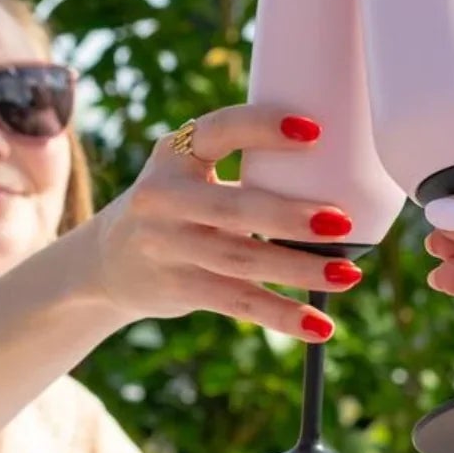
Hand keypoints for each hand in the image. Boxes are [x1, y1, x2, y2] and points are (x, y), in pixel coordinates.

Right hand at [95, 104, 359, 340]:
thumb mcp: (188, 173)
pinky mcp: (178, 287)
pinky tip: (320, 325)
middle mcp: (163, 197)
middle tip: (343, 221)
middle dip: (290, 216)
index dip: (263, 127)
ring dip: (299, 269)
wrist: (105, 262)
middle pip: (233, 207)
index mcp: (175, 154)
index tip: (315, 130)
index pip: (219, 130)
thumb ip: (240, 169)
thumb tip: (338, 175)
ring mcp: (167, 246)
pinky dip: (282, 315)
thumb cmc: (177, 206)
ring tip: (348, 275)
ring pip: (241, 259)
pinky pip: (238, 302)